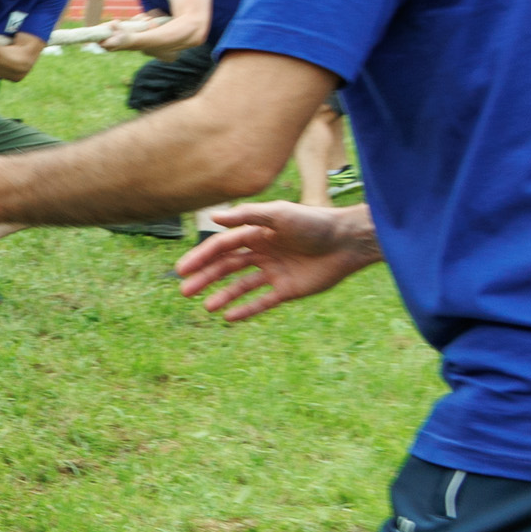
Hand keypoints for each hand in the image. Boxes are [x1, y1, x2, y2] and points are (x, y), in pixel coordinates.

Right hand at [175, 202, 381, 324]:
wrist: (347, 241)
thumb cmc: (314, 222)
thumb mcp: (279, 214)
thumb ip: (247, 215)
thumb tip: (213, 217)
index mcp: (257, 233)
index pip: (222, 247)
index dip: (201, 257)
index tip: (183, 270)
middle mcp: (262, 253)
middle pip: (227, 267)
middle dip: (205, 278)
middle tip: (185, 291)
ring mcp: (274, 272)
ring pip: (241, 286)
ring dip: (223, 295)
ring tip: (207, 306)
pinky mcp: (288, 290)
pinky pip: (262, 302)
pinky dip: (246, 310)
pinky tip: (229, 317)